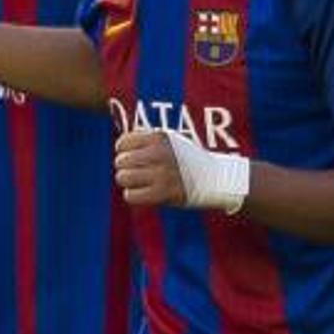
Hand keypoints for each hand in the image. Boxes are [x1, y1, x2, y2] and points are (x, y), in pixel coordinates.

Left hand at [115, 126, 249, 212]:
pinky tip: (143, 193)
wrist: (214, 177)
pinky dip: (133, 195)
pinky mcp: (163, 194)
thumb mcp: (169, 140)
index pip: (122, 143)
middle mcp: (159, 154)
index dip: (123, 151)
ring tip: (138, 183)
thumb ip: (146, 140)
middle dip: (125, 167)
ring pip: (123, 178)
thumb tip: (120, 147)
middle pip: (120, 161)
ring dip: (127, 182)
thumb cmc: (186, 159)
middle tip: (137, 172)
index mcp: (159, 138)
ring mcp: (161, 174)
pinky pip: (130, 196)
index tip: (132, 156)